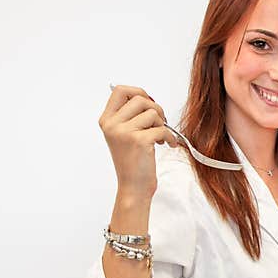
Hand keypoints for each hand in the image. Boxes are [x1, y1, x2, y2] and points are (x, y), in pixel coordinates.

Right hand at [99, 84, 177, 199]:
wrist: (133, 187)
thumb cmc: (132, 161)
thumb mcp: (123, 135)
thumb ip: (130, 115)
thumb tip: (147, 98)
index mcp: (106, 120)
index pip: (119, 90)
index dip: (138, 92)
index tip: (149, 103)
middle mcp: (112, 124)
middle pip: (140, 98)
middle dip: (156, 108)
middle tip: (160, 122)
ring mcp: (124, 132)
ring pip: (152, 112)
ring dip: (162, 124)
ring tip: (160, 136)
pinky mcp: (139, 141)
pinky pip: (162, 129)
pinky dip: (170, 137)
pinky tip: (167, 144)